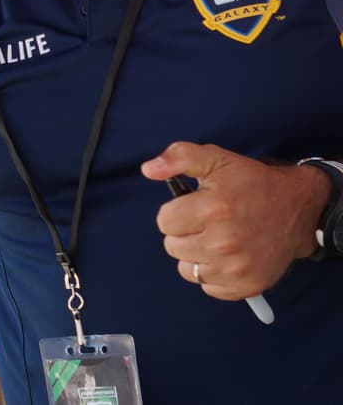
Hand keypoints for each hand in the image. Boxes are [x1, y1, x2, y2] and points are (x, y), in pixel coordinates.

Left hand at [141, 142, 329, 299]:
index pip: (164, 222)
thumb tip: (149, 169)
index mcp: (212, 209)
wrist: (296, 209)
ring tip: (216, 239)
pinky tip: (227, 257)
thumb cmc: (252, 183)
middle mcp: (224, 242)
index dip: (175, 213)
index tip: (194, 208)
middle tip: (207, 223)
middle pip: (172, 247)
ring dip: (196, 256)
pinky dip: (214, 274)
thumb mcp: (216, 158)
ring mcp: (236, 268)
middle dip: (185, 234)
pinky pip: (208, 288)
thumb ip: (178, 157)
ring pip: (187, 270)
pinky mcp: (247, 286)